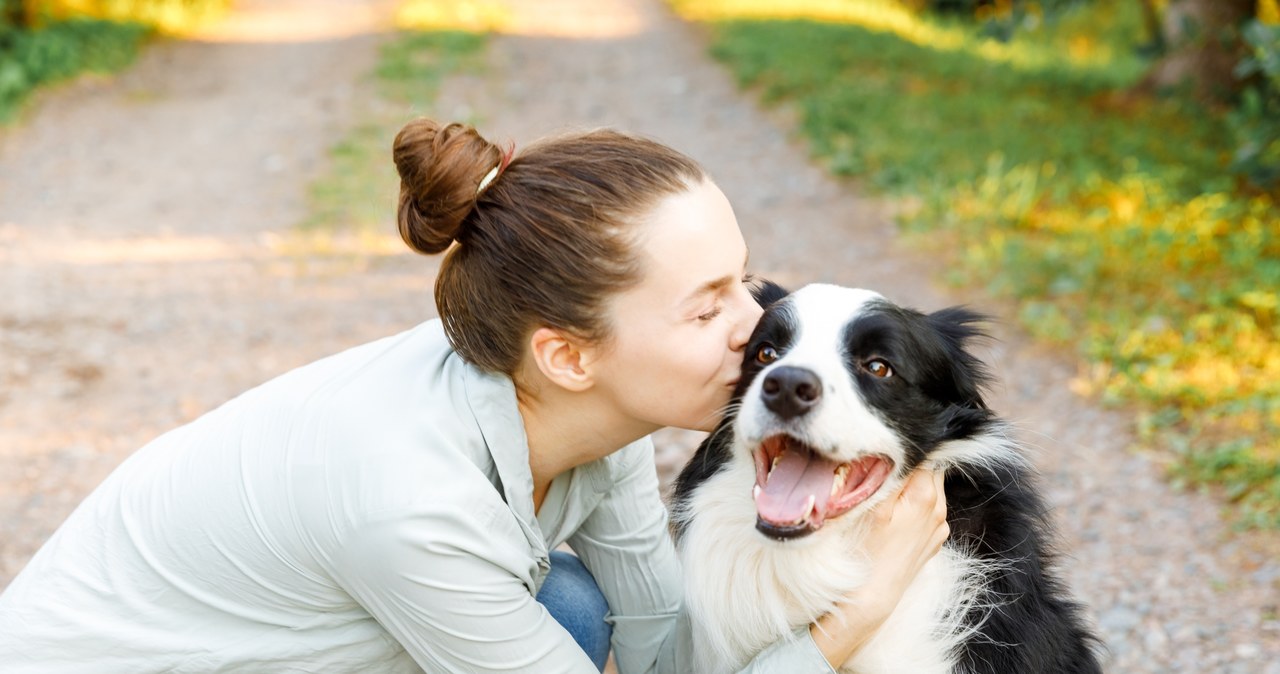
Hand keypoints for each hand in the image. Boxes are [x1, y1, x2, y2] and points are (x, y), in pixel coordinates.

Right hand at [809, 468, 949, 666]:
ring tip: (891, 497)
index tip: (887, 456)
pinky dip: (917, 506)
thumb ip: (889, 476)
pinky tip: (898, 516)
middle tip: (887, 475)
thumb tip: (895, 452)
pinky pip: (931, 511)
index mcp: (925, 495)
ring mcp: (940, 526)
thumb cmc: (868, 549)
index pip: (923, 456)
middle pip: (931, 471)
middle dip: (912, 468)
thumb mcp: (873, 506)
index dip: (904, 453)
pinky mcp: (936, 539)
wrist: (875, 592)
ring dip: (915, 487)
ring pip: (932, 490)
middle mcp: (939, 508)